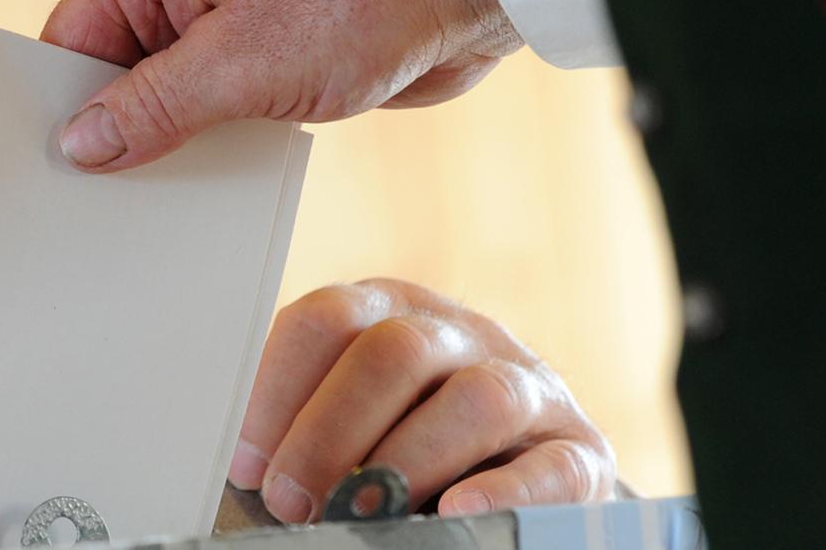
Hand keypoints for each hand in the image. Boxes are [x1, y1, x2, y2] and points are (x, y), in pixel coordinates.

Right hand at [40, 0, 519, 171]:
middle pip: (113, 65)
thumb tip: (78, 145)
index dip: (60, 108)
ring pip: (166, 85)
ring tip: (162, 200)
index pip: (70, 38)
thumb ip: (150, 108)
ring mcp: (224, 1)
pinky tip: (215, 179)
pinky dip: (214, 131)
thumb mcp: (239, 67)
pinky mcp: (267, 33)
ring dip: (172, 135)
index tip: (54, 176)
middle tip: (106, 205)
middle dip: (118, 129)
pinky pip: (215, 92)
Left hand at [229, 278, 616, 520]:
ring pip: (478, 399)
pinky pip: (553, 465)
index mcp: (390, 312)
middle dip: (330, 429)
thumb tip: (248, 468)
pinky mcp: (580, 450)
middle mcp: (460, 334)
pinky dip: (505, 491)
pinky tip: (456, 511)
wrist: (528, 465)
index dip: (276, 389)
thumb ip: (308, 422)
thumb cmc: (411, 439)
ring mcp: (528, 385)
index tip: (246, 463)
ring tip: (358, 513)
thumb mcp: (359, 410)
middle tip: (290, 499)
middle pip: (394, 353)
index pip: (326, 319)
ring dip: (407, 460)